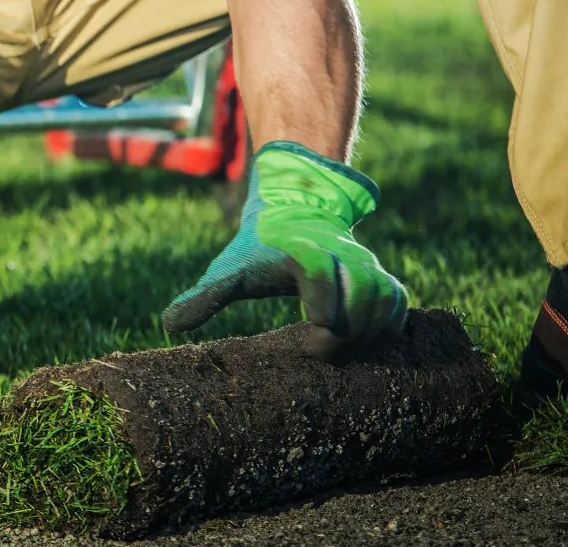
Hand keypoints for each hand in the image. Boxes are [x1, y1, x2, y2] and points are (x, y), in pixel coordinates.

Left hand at [162, 142, 409, 355]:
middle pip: (359, 294)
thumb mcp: (229, 270)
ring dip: (367, 332)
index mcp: (301, 250)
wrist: (295, 213)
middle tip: (315, 352)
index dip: (321, 299)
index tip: (314, 326)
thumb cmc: (257, 250)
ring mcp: (365, 265)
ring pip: (385, 300)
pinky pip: (399, 302)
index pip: (318, 270)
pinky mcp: (381, 277)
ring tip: (337, 353)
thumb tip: (168, 325)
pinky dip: (388, 327)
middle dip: (342, 331)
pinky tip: (363, 346)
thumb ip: (203, 297)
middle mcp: (341, 255)